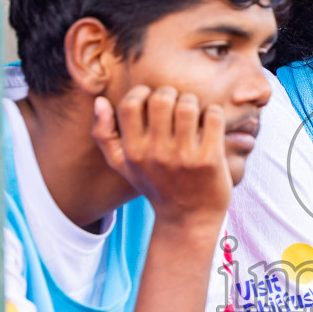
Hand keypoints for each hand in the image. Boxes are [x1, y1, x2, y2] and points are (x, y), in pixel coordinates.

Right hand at [91, 86, 230, 227]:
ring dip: (192, 101)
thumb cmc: (155, 185)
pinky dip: (213, 112)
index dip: (141, 93)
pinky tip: (210, 121)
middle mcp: (156, 154)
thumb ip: (104, 135)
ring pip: (187, 105)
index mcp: (133, 152)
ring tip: (193, 111)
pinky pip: (212, 117)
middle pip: (160, 99)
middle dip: (170, 93)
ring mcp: (184, 157)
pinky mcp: (210, 160)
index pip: (130, 105)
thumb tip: (100, 101)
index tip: (151, 99)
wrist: (188, 219)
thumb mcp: (122, 165)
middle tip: (176, 102)